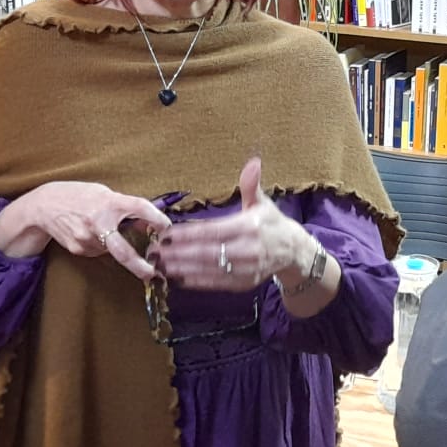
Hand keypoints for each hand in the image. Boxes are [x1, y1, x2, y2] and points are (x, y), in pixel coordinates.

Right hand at [0, 181, 170, 280]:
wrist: (44, 206)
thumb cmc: (78, 195)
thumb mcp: (102, 193)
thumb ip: (123, 207)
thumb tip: (145, 224)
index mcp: (108, 202)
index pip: (139, 208)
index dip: (156, 218)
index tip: (167, 228)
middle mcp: (98, 222)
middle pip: (123, 250)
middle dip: (139, 265)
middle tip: (153, 273)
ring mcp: (86, 239)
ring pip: (111, 249)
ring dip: (114, 244)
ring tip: (101, 228)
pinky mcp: (79, 249)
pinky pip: (98, 251)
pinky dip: (100, 244)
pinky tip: (89, 232)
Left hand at [154, 157, 316, 292]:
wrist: (293, 252)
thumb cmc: (271, 223)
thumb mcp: (263, 202)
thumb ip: (251, 185)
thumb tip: (253, 162)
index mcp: (249, 227)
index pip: (212, 231)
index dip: (187, 234)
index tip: (165, 234)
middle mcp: (247, 250)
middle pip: (206, 253)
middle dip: (178, 253)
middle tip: (154, 251)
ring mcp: (245, 270)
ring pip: (208, 270)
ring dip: (181, 268)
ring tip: (160, 265)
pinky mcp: (243, 284)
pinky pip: (215, 284)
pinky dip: (195, 281)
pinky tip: (176, 278)